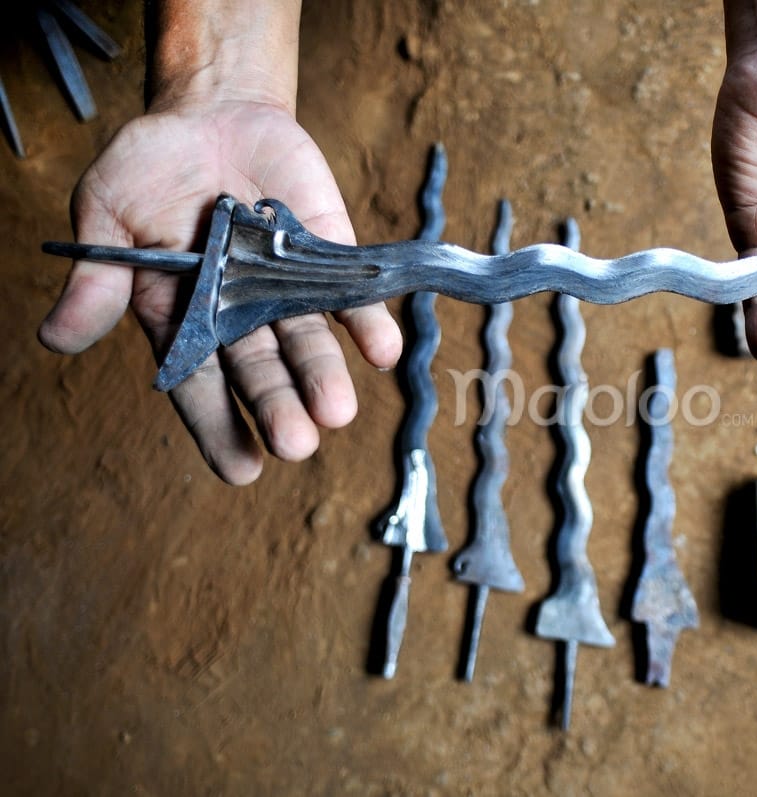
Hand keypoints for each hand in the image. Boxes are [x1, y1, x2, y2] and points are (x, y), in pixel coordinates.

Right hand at [38, 100, 402, 483]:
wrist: (212, 112)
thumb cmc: (151, 169)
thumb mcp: (109, 213)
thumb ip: (98, 278)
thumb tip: (55, 340)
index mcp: (181, 317)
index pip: (200, 385)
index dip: (218, 426)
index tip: (241, 470)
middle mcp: (239, 315)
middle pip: (261, 370)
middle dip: (278, 405)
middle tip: (296, 443)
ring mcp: (286, 287)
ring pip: (308, 341)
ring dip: (324, 374)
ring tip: (337, 411)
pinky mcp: (327, 255)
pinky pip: (351, 294)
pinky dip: (368, 321)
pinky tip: (383, 350)